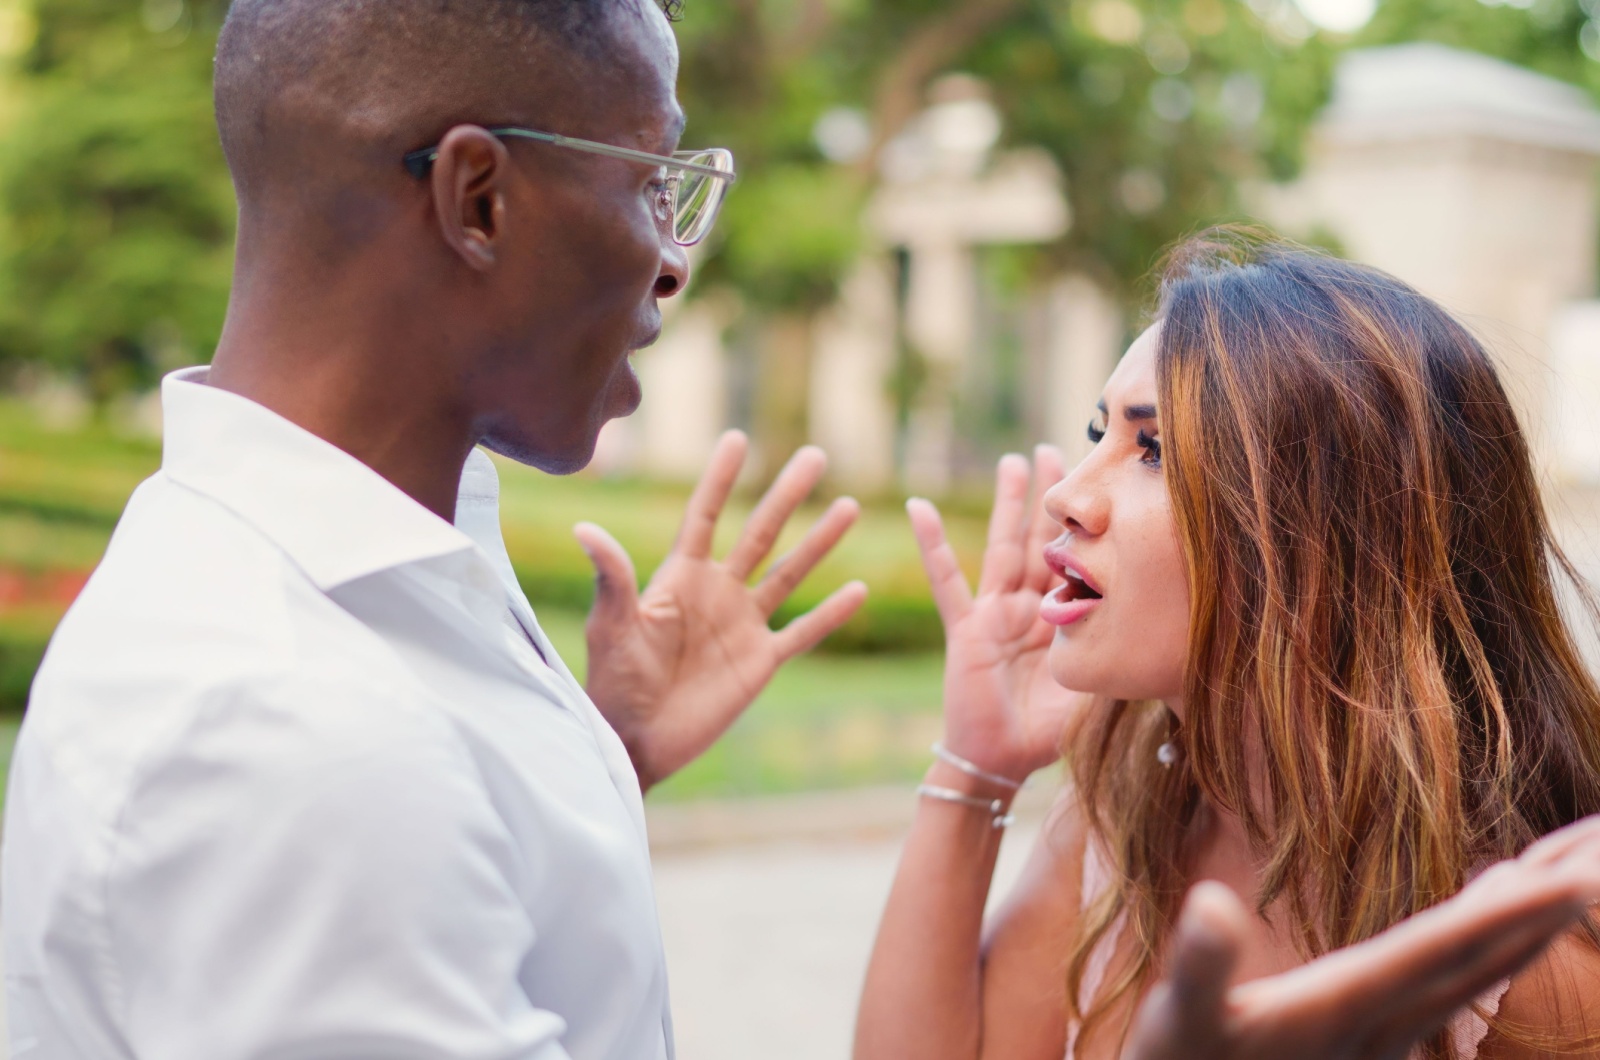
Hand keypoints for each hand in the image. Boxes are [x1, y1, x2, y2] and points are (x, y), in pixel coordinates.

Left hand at [576, 431, 866, 790]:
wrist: (635, 743)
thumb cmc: (613, 684)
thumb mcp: (612, 626)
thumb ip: (612, 578)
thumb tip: (585, 528)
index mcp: (679, 577)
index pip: (705, 515)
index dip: (720, 478)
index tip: (738, 439)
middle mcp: (717, 593)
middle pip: (760, 533)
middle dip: (787, 494)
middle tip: (815, 456)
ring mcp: (742, 625)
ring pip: (790, 573)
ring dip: (820, 541)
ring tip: (848, 506)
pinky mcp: (760, 662)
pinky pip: (803, 631)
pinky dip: (830, 613)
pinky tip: (858, 590)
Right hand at [908, 446, 1088, 783]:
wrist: (1001, 762)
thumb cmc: (1046, 732)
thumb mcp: (1095, 686)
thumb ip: (1115, 654)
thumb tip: (1166, 629)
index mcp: (1061, 618)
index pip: (1077, 560)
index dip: (1086, 525)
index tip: (1104, 484)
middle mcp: (1027, 607)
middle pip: (1040, 539)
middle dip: (1049, 497)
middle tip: (1061, 450)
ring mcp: (994, 613)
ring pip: (1003, 546)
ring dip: (1007, 503)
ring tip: (1014, 461)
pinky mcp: (966, 627)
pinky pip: (947, 580)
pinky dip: (932, 543)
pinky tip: (920, 507)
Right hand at [1126, 815, 1599, 1059]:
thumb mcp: (1178, 1017)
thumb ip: (1200, 965)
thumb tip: (1211, 902)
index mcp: (1344, 1005)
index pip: (1439, 952)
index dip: (1505, 916)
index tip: (1573, 877)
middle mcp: (1381, 1022)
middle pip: (1484, 957)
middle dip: (1548, 904)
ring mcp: (1384, 1034)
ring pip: (1478, 973)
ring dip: (1531, 924)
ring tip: (1574, 871)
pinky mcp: (1374, 1037)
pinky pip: (1456, 982)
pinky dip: (1490, 943)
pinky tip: (1496, 918)